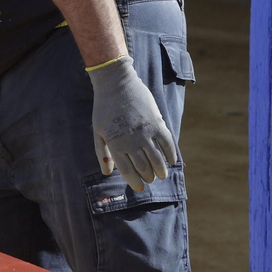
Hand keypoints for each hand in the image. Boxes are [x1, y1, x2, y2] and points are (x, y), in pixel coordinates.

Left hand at [87, 55, 177, 190]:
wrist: (116, 83)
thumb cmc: (104, 108)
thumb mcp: (98, 132)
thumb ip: (102, 153)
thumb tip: (107, 173)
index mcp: (115, 145)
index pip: (128, 171)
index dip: (135, 182)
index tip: (140, 187)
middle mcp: (131, 141)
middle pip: (144, 167)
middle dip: (148, 177)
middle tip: (151, 179)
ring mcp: (145, 132)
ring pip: (157, 159)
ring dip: (161, 170)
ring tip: (162, 175)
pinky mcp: (156, 123)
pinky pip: (167, 143)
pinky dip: (171, 154)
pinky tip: (172, 161)